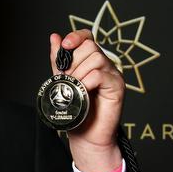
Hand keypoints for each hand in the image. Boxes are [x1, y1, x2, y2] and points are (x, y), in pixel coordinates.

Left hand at [50, 29, 123, 171]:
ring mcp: (112, 74)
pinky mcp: (117, 86)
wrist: (85, 134)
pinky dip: (87, 82)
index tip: (65, 45)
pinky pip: (101, 74)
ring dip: (79, 72)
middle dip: (73, 61)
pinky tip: (83, 92)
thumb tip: (54, 36)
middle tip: (68, 79)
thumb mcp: (62, 79)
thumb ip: (58, 59)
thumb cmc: (75, 108)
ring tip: (75, 87)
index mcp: (90, 60)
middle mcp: (104, 64)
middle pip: (90, 46)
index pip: (87, 37)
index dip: (76, 36)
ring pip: (96, 58)